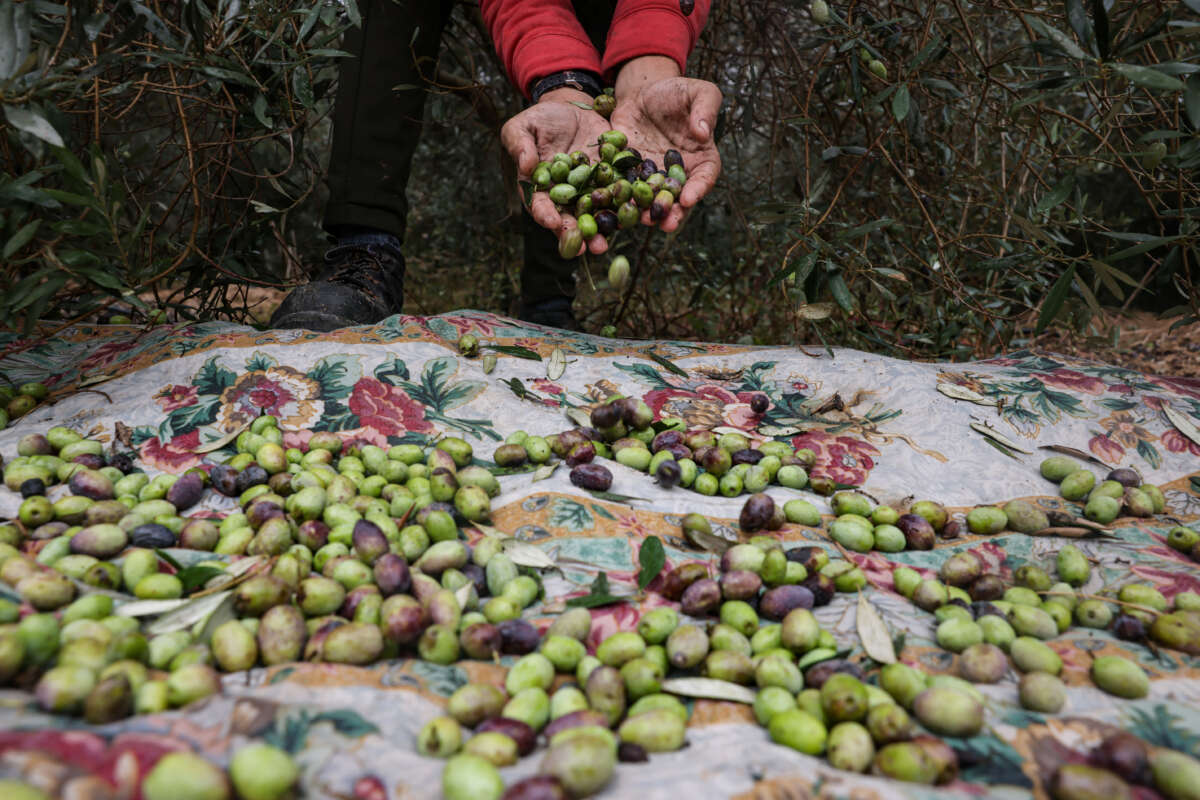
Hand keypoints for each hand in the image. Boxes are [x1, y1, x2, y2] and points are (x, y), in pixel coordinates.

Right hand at [500, 88, 612, 255]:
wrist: (571, 110)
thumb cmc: (540, 120)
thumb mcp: (522, 127)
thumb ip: (520, 145)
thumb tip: (525, 165)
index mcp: (541, 189)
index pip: (541, 205)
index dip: (546, 215)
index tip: (552, 223)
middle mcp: (567, 196)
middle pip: (571, 219)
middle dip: (578, 235)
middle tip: (586, 249)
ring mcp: (591, 190)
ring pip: (597, 214)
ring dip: (603, 229)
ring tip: (606, 244)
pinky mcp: (612, 180)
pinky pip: (621, 194)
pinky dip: (628, 205)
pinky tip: (634, 214)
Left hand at [611, 69, 721, 231]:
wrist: (642, 92)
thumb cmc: (676, 91)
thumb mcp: (698, 91)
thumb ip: (706, 109)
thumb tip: (703, 133)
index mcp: (701, 158)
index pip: (705, 177)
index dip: (699, 189)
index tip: (689, 198)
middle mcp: (678, 174)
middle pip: (678, 198)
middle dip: (672, 212)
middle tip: (666, 225)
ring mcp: (653, 177)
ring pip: (652, 200)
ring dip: (646, 212)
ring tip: (640, 221)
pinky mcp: (630, 174)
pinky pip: (627, 189)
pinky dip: (621, 200)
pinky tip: (614, 208)